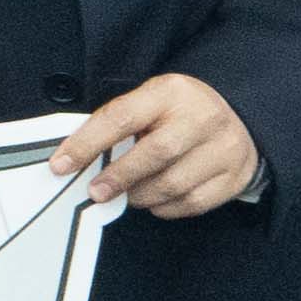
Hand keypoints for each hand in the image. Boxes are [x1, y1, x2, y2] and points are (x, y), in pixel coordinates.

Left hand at [50, 69, 263, 220]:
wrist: (239, 116)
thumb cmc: (178, 111)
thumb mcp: (149, 100)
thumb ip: (116, 123)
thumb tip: (74, 157)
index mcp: (172, 92)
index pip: (122, 117)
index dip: (87, 143)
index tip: (61, 165)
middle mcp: (203, 118)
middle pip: (156, 153)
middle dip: (118, 177)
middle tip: (95, 192)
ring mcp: (225, 149)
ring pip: (174, 184)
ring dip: (140, 195)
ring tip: (126, 194)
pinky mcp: (234, 177)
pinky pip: (192, 203)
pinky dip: (164, 207)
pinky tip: (154, 200)